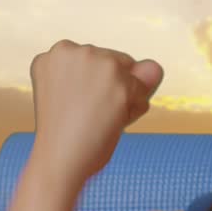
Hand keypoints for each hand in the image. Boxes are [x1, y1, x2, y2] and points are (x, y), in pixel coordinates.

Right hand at [26, 39, 163, 185]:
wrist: (59, 160)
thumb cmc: (68, 135)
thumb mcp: (78, 96)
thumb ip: (114, 74)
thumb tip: (154, 67)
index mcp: (56, 53)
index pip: (97, 63)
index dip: (94, 89)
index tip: (74, 107)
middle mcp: (73, 50)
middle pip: (117, 64)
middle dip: (112, 90)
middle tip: (88, 116)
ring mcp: (97, 61)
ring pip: (132, 77)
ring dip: (125, 100)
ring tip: (99, 119)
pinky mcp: (117, 77)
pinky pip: (143, 91)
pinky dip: (135, 110)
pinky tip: (112, 121)